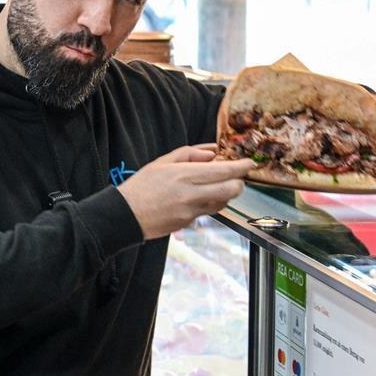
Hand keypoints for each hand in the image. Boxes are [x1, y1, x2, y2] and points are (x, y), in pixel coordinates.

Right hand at [117, 144, 255, 239]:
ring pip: (223, 202)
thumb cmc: (141, 185)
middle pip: (232, 189)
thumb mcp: (162, 162)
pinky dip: (211, 203)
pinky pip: (209, 211)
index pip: (224, 170)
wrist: (126, 215)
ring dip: (226, 194)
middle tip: (236, 177)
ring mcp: (192, 210)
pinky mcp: (189, 222)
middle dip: (239, 182)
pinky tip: (201, 198)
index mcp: (184, 174)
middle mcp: (191, 193)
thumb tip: (212, 153)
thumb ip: (190, 154)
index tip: (250, 163)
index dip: (241, 167)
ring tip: (216, 186)